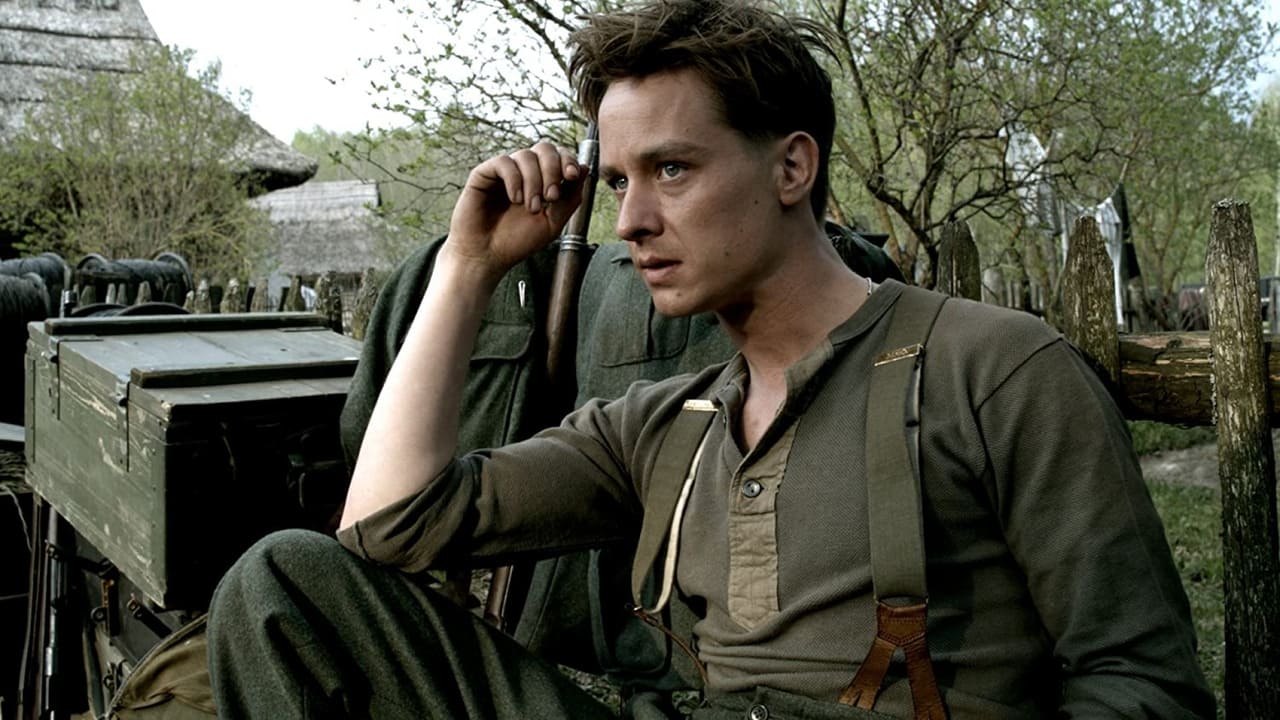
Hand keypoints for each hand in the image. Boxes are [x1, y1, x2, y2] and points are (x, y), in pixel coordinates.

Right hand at [446, 141, 583, 277]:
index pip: (559, 155)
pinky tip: (515, 200)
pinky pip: (504, 162)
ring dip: (534, 181)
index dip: (568, 159)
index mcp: (542, 180)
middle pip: (544, 148)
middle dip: (553, 169)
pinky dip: (514, 180)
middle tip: (550, 197)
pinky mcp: (484, 173)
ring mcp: (504, 171)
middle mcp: (524, 172)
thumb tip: (585, 168)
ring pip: (526, 155)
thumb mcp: (553, 223)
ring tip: (530, 207)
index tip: (572, 176)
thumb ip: (571, 198)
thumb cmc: (517, 241)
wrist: (487, 256)